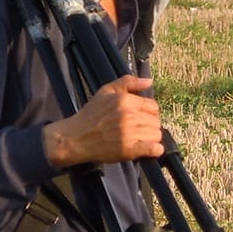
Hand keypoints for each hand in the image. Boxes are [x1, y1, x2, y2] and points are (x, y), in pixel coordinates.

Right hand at [42, 75, 163, 167]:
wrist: (75, 137)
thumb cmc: (90, 115)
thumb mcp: (106, 91)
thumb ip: (128, 82)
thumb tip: (149, 81)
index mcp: (126, 100)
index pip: (153, 106)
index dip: (148, 113)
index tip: (140, 118)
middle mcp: (129, 115)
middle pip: (156, 121)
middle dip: (149, 126)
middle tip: (137, 130)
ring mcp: (130, 133)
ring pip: (157, 135)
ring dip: (150, 138)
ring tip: (138, 139)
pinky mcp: (129, 149)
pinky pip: (154, 149)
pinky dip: (154, 150)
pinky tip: (147, 149)